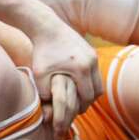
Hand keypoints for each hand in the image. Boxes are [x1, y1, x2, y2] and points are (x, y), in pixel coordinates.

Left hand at [31, 20, 101, 138]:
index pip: (88, 96)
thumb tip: (51, 109)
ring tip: (79, 96)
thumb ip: (45, 94)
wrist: (47, 28)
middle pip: (97, 91)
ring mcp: (93, 56)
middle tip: (78, 107)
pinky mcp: (92, 52)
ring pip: (99, 82)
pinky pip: (95, 72)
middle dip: (88, 101)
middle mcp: (91, 62)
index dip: (81, 106)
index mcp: (81, 69)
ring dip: (90, 91)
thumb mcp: (39, 75)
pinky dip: (89, 80)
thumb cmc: (41, 52)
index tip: (74, 112)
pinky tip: (78, 83)